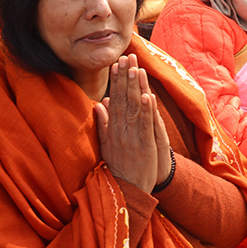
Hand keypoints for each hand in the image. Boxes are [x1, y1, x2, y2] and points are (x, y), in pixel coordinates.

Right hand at [95, 54, 171, 191]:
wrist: (125, 190)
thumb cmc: (117, 166)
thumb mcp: (106, 143)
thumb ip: (103, 123)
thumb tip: (100, 104)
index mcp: (113, 128)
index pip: (114, 99)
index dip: (116, 80)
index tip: (117, 63)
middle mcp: (121, 129)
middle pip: (123, 98)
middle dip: (125, 77)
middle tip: (127, 57)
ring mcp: (132, 137)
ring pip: (133, 107)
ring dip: (135, 87)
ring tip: (136, 68)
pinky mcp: (144, 145)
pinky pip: (145, 124)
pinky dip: (146, 110)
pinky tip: (146, 95)